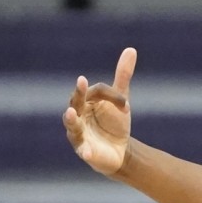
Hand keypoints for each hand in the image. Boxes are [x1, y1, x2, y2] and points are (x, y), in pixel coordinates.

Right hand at [62, 47, 136, 175]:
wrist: (119, 151)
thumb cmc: (115, 123)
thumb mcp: (120, 99)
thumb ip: (122, 75)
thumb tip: (131, 49)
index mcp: (85, 101)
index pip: (96, 91)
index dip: (112, 96)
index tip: (127, 104)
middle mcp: (77, 115)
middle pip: (76, 102)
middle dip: (79, 93)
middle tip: (82, 81)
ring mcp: (79, 133)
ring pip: (72, 124)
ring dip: (71, 119)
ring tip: (70, 113)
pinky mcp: (85, 151)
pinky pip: (82, 150)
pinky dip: (84, 151)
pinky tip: (87, 153)